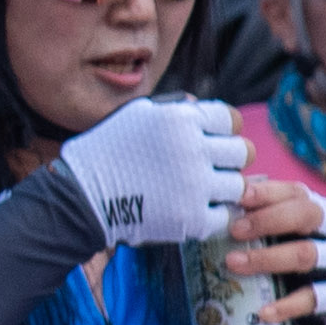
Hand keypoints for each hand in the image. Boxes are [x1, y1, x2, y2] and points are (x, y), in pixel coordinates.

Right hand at [55, 95, 250, 248]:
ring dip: (221, 189)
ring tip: (198, 192)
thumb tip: (201, 105)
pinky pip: (223, 216)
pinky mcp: (192, 219)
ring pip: (237, 186)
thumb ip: (174, 107)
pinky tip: (190, 210)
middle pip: (242, 152)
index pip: (231, 120)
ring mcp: (195, 186)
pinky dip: (210, 215)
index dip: (224, 131)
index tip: (210, 142)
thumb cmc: (107, 152)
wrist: (82, 197)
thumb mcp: (136, 114)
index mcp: (181, 119)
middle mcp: (193, 149)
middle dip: (227, 160)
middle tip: (208, 169)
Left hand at [234, 178, 325, 324]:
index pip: (294, 192)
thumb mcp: (284, 232)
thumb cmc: (296, 252)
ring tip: (233, 263)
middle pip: (305, 215)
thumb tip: (217, 204)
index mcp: (314, 208)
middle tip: (234, 230)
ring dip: (267, 259)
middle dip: (267, 220)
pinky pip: (312, 299)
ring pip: (306, 255)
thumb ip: (258, 216)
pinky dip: (286, 306)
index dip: (267, 193)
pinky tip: (262, 312)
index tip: (240, 197)